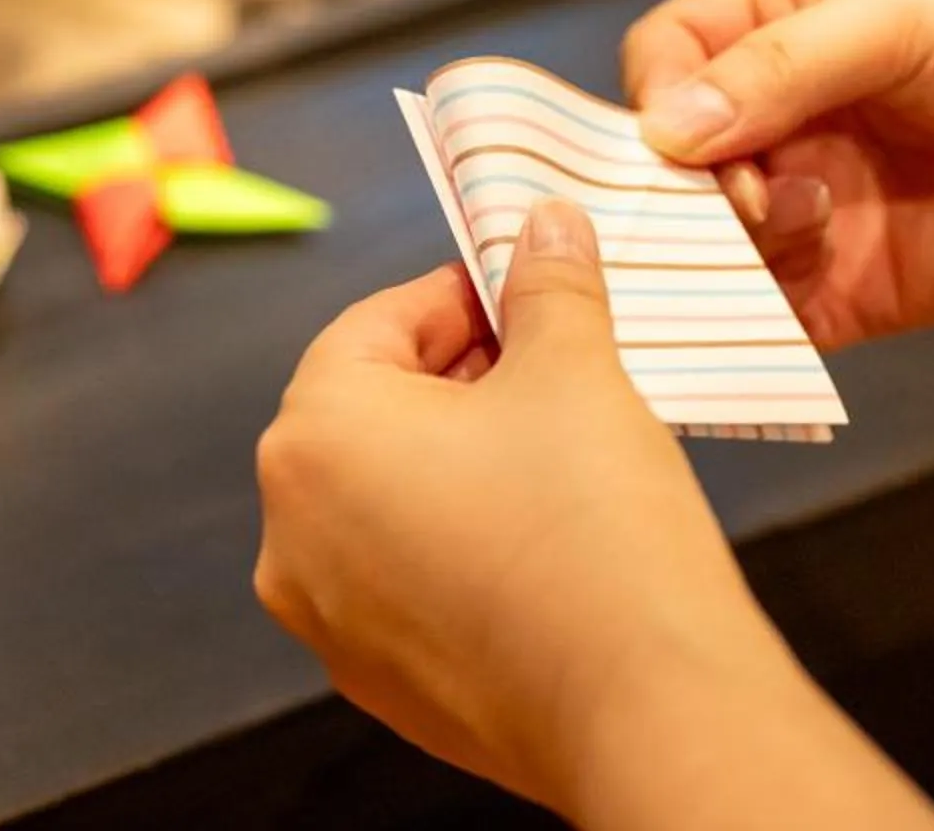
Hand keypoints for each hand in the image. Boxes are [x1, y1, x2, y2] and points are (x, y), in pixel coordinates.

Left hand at [255, 202, 822, 816]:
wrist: (644, 708)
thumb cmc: (594, 527)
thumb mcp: (574, 372)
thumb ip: (546, 286)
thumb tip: (545, 225)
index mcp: (314, 436)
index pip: (374, 326)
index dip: (459, 297)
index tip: (526, 291)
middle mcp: (290, 532)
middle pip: (370, 414)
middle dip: (458, 379)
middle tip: (553, 365)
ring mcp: (327, 619)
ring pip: (385, 501)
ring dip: (457, 463)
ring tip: (554, 450)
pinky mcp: (379, 683)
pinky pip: (406, 582)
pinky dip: (458, 546)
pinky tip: (540, 538)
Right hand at [624, 0, 933, 347]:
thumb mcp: (902, 20)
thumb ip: (778, 66)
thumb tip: (663, 128)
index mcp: (784, 25)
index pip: (666, 58)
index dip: (657, 95)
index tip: (677, 135)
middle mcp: (786, 116)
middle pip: (668, 158)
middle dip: (684, 182)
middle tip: (742, 194)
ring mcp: (812, 205)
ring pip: (705, 239)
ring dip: (729, 241)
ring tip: (811, 219)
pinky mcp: (848, 290)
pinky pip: (766, 316)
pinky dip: (747, 320)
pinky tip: (778, 299)